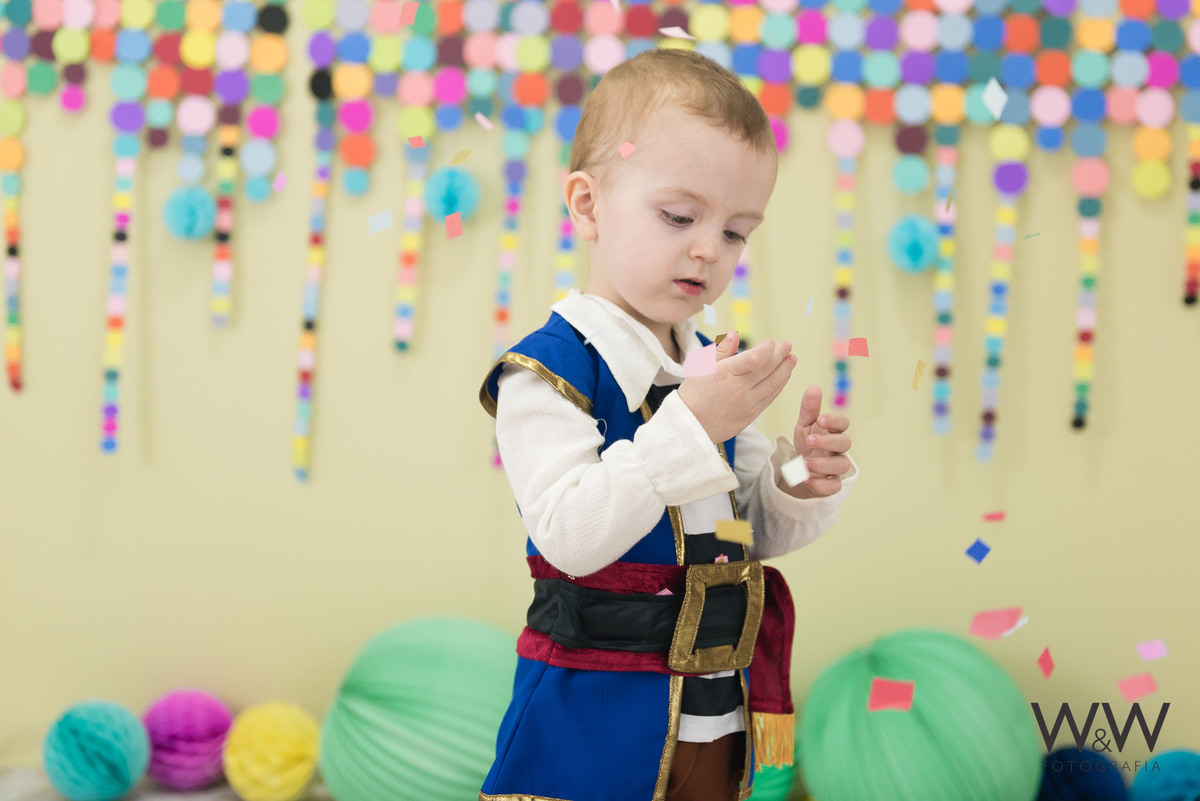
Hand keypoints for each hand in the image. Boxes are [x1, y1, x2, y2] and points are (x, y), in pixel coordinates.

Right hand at [676, 331, 795, 444]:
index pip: (754, 358)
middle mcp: (738, 388)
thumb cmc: (694, 393)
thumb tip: (734, 334)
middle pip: (767, 369)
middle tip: (788, 345)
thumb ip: (721, 350)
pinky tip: (784, 376)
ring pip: (773, 384)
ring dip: (785, 370)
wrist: (690, 425)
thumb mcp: (701, 367)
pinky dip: (779, 385)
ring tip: (792, 359)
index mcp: (725, 373)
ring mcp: (747, 403)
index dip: (767, 348)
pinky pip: (770, 398)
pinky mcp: (750, 415)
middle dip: (781, 355)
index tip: (772, 342)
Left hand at [790, 385, 851, 497]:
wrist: (802, 467)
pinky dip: (821, 485)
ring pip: (842, 465)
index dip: (835, 420)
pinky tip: (807, 480)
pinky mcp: (831, 483)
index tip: (821, 419)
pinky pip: (834, 486)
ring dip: (823, 464)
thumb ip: (809, 409)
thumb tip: (814, 387)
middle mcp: (838, 448)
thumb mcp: (804, 425)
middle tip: (809, 440)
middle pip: (845, 443)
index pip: (843, 423)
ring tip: (804, 463)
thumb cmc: (808, 441)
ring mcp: (836, 466)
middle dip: (828, 441)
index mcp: (833, 431)